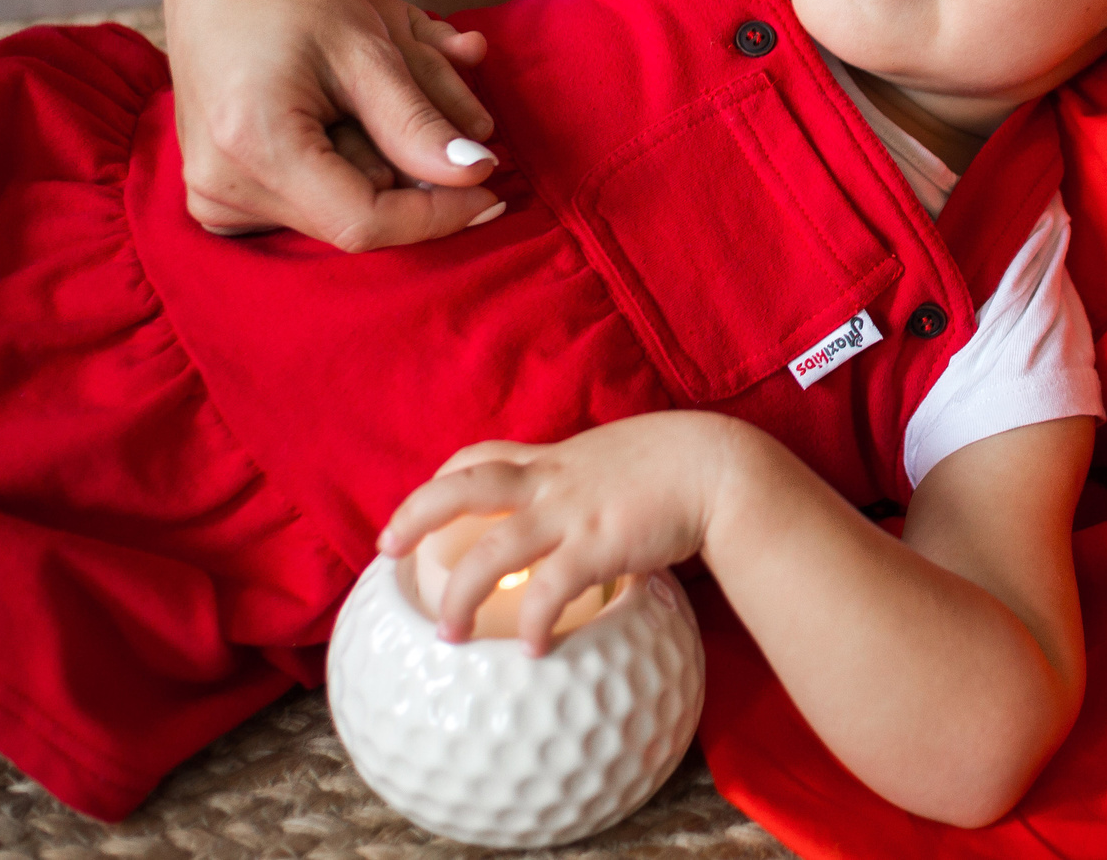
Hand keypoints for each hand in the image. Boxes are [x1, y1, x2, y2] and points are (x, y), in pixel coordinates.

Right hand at [167, 0, 502, 249]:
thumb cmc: (293, 2)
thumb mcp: (366, 51)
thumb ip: (418, 122)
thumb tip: (476, 174)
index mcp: (253, 147)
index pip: (364, 222)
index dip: (437, 215)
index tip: (491, 190)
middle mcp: (221, 186)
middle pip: (351, 219)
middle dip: (409, 183)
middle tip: (432, 128)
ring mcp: (211, 197)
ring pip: (332, 216)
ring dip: (373, 173)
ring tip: (363, 109)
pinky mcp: (215, 198)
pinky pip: (304, 209)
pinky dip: (340, 174)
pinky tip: (335, 127)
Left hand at [376, 416, 746, 652]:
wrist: (719, 468)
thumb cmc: (681, 466)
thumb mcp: (621, 460)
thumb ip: (591, 483)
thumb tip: (583, 515)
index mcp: (556, 460)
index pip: (482, 455)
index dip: (441, 478)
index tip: (421, 501)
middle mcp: (552, 481)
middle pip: (463, 487)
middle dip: (417, 515)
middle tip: (387, 549)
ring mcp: (571, 512)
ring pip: (492, 549)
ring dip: (461, 595)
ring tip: (448, 635)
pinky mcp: (597, 544)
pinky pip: (551, 590)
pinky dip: (537, 622)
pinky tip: (535, 651)